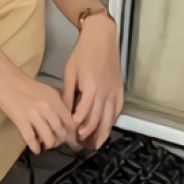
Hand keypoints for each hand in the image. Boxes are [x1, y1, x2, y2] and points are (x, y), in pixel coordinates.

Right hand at [0, 57, 74, 154]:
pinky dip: (35, 146)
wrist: (5, 79)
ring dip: (49, 144)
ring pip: (48, 137)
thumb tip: (63, 122)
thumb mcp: (47, 92)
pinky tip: (36, 150)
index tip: (71, 140)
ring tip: (46, 146)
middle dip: (61, 141)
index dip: (72, 134)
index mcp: (56, 100)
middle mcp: (48, 108)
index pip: (70, 121)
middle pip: (61, 131)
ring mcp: (34, 114)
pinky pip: (31, 138)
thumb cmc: (25, 85)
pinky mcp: (21, 120)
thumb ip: (56, 105)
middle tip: (57, 144)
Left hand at [63, 15, 123, 149]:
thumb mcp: (69, 73)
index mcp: (91, 88)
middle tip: (81, 145)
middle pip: (98, 120)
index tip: (70, 135)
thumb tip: (64, 112)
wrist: (101, 38)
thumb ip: (68, 94)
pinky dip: (112, 121)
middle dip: (89, 135)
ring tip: (95, 144)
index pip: (84, 114)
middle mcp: (105, 92)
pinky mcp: (120, 89)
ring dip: (102, 133)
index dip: (77, 127)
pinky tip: (107, 128)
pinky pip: (117, 110)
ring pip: (110, 118)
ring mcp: (114, 91)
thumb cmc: (82, 53)